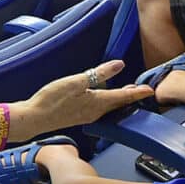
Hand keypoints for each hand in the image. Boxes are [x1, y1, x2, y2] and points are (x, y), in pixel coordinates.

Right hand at [16, 59, 151, 137]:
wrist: (34, 118)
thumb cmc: (52, 99)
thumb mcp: (76, 81)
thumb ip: (99, 73)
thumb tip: (119, 65)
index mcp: (97, 103)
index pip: (123, 97)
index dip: (138, 93)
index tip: (150, 90)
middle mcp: (95, 112)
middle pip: (118, 104)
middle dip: (130, 96)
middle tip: (142, 90)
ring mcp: (87, 116)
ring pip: (109, 107)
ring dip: (119, 99)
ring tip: (128, 92)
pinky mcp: (78, 116)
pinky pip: (99, 109)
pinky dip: (107, 103)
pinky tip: (103, 98)